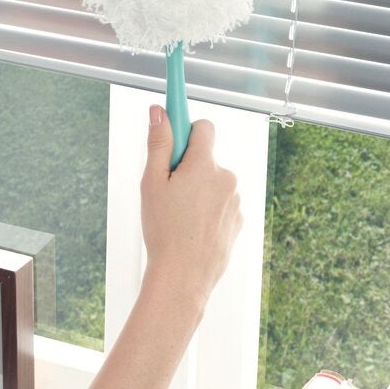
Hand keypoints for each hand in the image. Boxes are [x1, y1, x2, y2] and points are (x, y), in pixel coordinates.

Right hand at [138, 105, 241, 305]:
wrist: (184, 277)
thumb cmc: (164, 231)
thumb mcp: (151, 183)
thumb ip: (158, 144)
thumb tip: (159, 112)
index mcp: (205, 165)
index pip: (203, 127)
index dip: (187, 129)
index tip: (175, 127)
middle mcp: (226, 178)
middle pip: (207, 157)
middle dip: (189, 166)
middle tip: (168, 189)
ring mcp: (235, 201)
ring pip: (214, 183)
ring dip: (198, 190)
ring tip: (179, 216)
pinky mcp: (238, 221)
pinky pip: (221, 204)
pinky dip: (208, 209)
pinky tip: (192, 228)